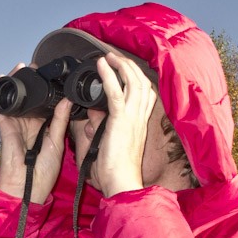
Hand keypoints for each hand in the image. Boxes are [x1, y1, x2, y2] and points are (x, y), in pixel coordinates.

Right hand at [0, 63, 71, 203]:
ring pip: (14, 100)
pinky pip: (0, 109)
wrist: (28, 188)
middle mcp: (30, 123)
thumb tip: (67, 100)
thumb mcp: (58, 143)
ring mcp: (16, 125)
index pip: (45, 104)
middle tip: (35, 66)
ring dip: (15, 83)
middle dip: (30, 82)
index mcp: (44, 127)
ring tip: (20, 67)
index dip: (48, 90)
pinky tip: (2, 80)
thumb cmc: (44, 171)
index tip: (54, 75)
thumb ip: (61, 120)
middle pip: (29, 98)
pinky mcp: (5, 128)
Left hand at [89, 53, 156, 196]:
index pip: (147, 96)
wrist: (121, 182)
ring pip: (133, 82)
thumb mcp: (106, 144)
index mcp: (139, 124)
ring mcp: (133, 117)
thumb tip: (91, 116)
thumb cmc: (114, 170)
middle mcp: (140, 118)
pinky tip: (102, 64)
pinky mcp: (121, 119)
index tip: (128, 70)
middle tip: (117, 57)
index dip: (139, 80)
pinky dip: (109, 75)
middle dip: (130, 67)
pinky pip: (116, 92)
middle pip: (142, 83)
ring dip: (121, 65)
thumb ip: (99, 128)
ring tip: (109, 55)